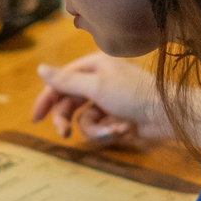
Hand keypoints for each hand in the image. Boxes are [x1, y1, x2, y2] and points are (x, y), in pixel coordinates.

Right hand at [32, 54, 168, 147]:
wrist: (165, 115)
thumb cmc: (131, 94)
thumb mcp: (95, 86)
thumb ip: (66, 80)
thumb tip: (40, 68)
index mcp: (93, 65)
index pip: (61, 81)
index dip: (47, 98)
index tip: (36, 118)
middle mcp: (98, 80)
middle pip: (69, 102)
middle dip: (68, 119)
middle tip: (64, 134)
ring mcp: (107, 100)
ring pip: (84, 119)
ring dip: (95, 127)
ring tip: (112, 129)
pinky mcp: (115, 117)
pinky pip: (100, 127)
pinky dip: (109, 130)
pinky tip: (124, 128)